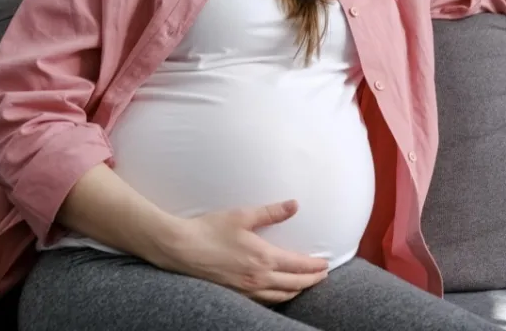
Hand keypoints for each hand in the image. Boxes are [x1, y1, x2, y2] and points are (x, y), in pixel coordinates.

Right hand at [161, 199, 329, 304]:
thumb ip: (271, 212)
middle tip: (322, 276)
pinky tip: (277, 293)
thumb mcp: (242, 216)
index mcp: (263, 258)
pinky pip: (264, 301)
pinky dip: (277, 298)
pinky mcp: (235, 294)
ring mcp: (246, 290)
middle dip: (311, 281)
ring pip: (280, 296)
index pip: (298, 266)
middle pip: (294, 285)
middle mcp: (258, 278)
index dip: (315, 266)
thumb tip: (294, 205)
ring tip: (304, 285)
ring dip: (296, 291)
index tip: (325, 264)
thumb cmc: (209, 230)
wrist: (180, 249)